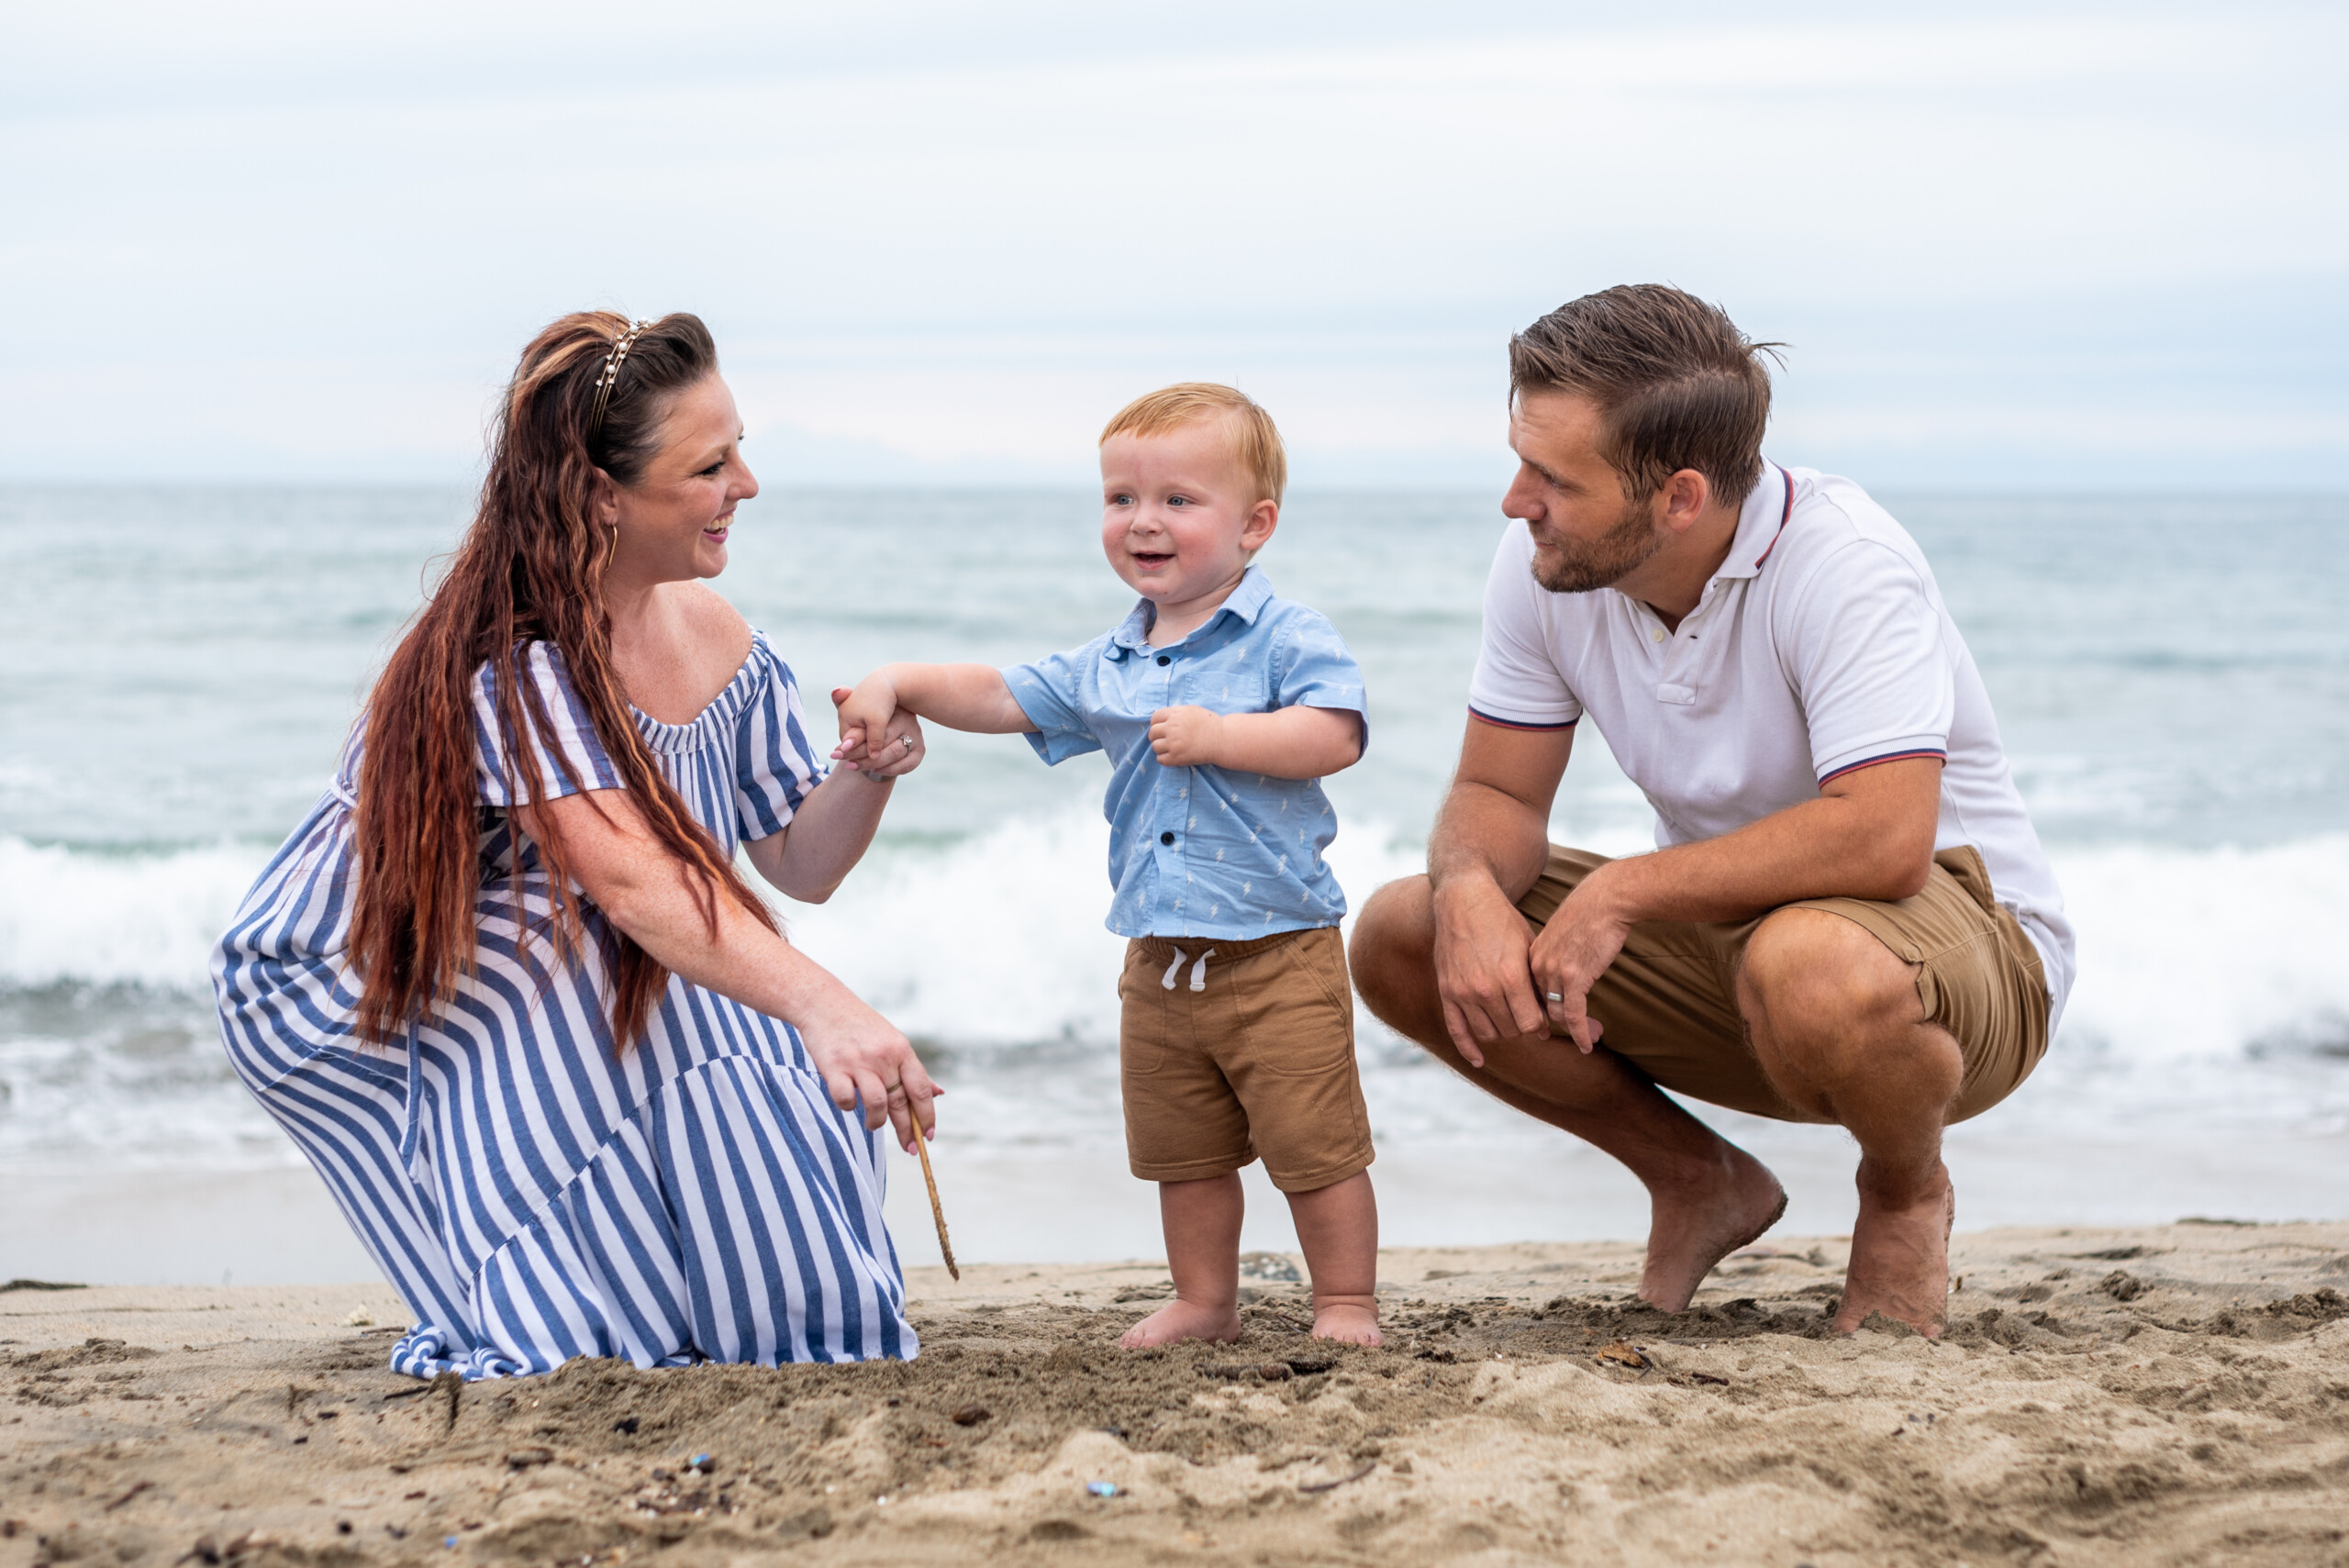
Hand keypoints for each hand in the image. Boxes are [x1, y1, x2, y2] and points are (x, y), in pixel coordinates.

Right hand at [795, 984, 941, 1151]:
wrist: (824, 1003)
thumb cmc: (861, 1026)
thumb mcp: (893, 1042)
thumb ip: (913, 1070)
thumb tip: (938, 1093)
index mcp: (902, 1050)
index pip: (921, 1090)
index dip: (928, 1116)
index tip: (930, 1135)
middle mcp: (884, 1057)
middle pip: (902, 1102)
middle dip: (909, 1131)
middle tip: (912, 1149)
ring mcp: (859, 1062)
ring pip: (877, 1105)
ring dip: (876, 1122)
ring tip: (872, 1124)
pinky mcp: (834, 1067)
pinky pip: (846, 1100)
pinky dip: (849, 1107)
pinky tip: (849, 1101)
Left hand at [831, 687, 924, 778]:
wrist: (884, 729)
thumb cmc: (864, 717)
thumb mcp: (851, 707)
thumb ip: (842, 699)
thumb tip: (837, 691)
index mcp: (894, 707)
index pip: (874, 727)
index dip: (856, 738)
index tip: (839, 749)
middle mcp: (908, 720)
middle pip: (884, 740)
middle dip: (859, 752)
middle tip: (841, 760)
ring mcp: (916, 736)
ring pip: (894, 753)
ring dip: (871, 763)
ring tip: (851, 766)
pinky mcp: (919, 751)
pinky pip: (905, 765)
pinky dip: (888, 769)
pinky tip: (872, 770)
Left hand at [1149, 705, 1225, 767]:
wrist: (1222, 739)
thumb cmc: (1209, 724)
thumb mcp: (1191, 710)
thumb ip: (1175, 713)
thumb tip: (1160, 719)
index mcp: (1175, 714)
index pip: (1154, 718)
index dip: (1156, 723)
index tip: (1161, 728)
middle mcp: (1172, 728)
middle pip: (1153, 733)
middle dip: (1156, 736)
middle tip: (1165, 739)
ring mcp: (1174, 743)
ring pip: (1155, 746)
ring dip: (1160, 748)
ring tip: (1170, 748)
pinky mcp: (1177, 757)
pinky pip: (1161, 759)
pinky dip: (1164, 758)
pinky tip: (1172, 756)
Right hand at [1430, 875, 1550, 1067]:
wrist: (1463, 898)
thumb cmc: (1503, 920)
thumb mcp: (1529, 948)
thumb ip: (1540, 986)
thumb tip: (1552, 1023)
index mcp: (1510, 976)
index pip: (1532, 1023)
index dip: (1541, 1022)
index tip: (1542, 1013)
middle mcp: (1485, 988)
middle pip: (1512, 1030)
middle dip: (1523, 1025)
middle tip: (1526, 1013)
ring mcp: (1462, 991)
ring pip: (1488, 1033)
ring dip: (1502, 1031)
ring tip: (1507, 1017)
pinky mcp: (1446, 991)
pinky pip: (1456, 1030)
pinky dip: (1468, 1049)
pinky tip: (1479, 1060)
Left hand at [1525, 866, 1629, 1054]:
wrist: (1606, 899)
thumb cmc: (1589, 913)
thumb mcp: (1561, 934)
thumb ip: (1554, 954)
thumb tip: (1560, 972)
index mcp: (1531, 954)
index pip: (1528, 993)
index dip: (1538, 1012)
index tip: (1546, 1026)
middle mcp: (1537, 965)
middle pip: (1539, 1006)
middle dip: (1554, 1025)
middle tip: (1571, 1036)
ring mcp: (1554, 972)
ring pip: (1556, 1014)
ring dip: (1573, 1031)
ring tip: (1588, 1040)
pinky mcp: (1575, 978)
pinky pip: (1574, 1016)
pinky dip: (1580, 1033)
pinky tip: (1587, 1045)